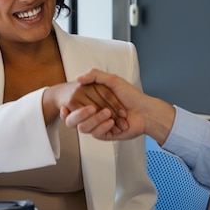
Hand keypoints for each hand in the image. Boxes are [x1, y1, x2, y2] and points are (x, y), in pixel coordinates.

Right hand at [60, 69, 175, 142]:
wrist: (145, 111)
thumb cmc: (130, 95)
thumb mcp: (112, 80)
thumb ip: (94, 75)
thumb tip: (77, 78)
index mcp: (92, 100)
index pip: (73, 105)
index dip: (67, 108)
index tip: (65, 106)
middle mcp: (93, 113)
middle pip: (74, 119)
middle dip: (80, 114)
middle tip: (91, 108)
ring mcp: (98, 124)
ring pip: (83, 128)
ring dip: (95, 120)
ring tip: (109, 113)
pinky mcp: (105, 134)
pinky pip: (95, 134)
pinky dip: (103, 127)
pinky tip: (113, 122)